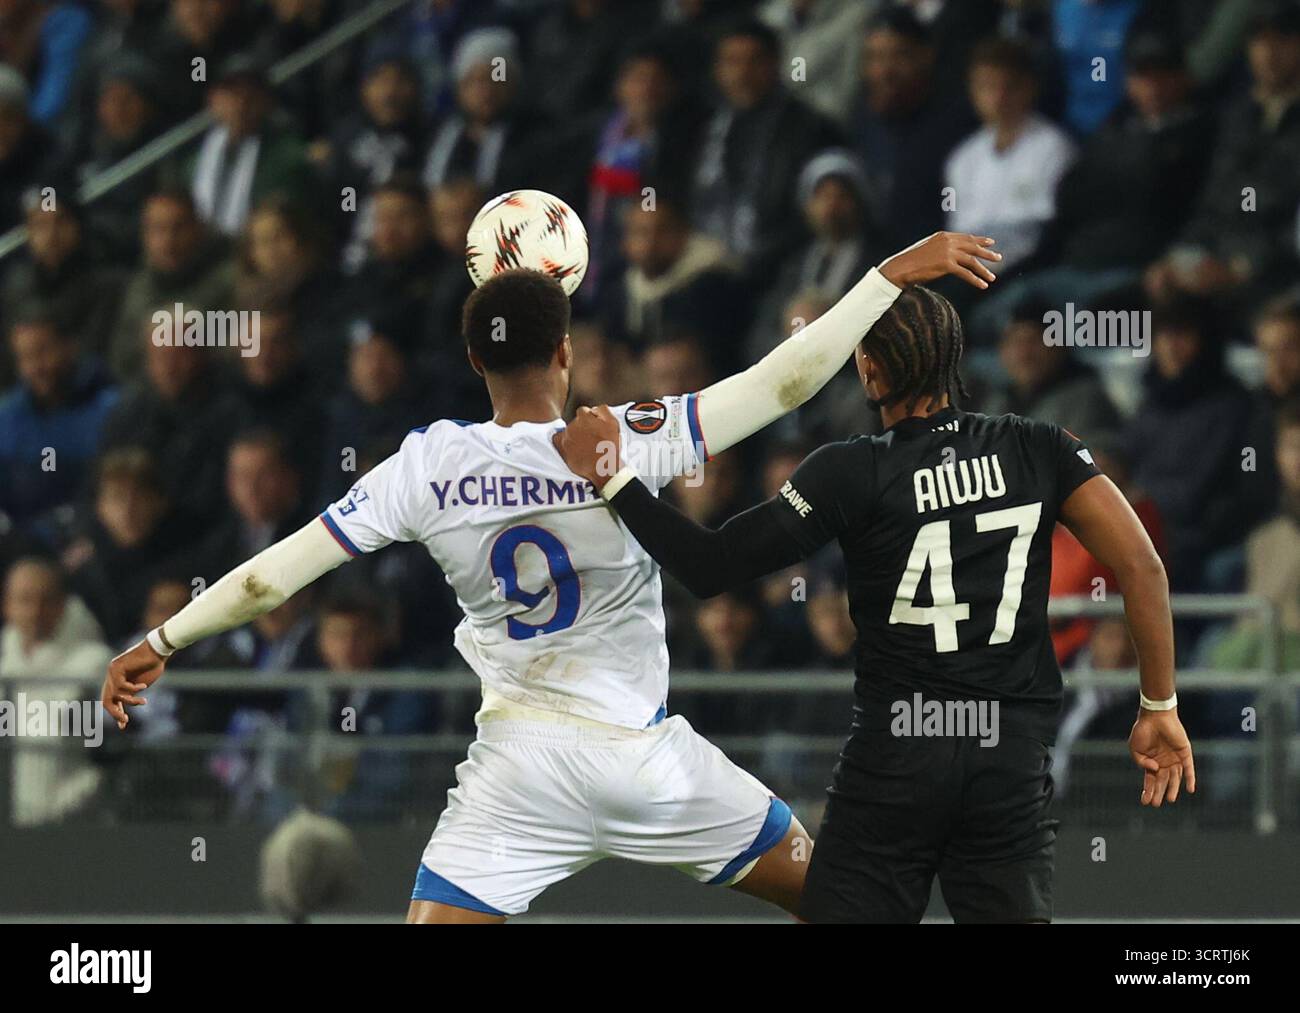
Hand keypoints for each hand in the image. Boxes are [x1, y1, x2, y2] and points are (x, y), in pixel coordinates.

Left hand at [102, 639, 167, 730]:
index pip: (111, 700)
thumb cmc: (153, 666)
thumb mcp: (140, 685)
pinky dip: (133, 689)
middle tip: (125, 720)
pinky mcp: (116, 668)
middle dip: (115, 713)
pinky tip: (143, 687)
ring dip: (130, 701)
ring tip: (144, 702)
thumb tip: (124, 716)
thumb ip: (131, 696)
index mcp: (117, 681)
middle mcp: (111, 676)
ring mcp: (112, 672)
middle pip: (106, 700)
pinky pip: (121, 686)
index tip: (124, 725)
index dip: (116, 713)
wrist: (157, 650)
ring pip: (115, 695)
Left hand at [553, 405, 621, 489]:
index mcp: (584, 417)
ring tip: (584, 446)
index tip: (594, 427)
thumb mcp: (613, 423)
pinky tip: (571, 446)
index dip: (590, 419)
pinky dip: (562, 441)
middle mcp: (572, 425)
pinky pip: (557, 439)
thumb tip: (594, 409)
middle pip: (575, 421)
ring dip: (574, 435)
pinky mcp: (562, 449)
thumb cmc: (610, 447)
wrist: (604, 468)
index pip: (583, 411)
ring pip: (567, 430)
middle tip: (591, 438)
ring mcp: (566, 437)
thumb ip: (603, 410)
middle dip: (582, 427)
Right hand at [879, 232, 999, 289]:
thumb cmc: (910, 262)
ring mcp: (947, 252)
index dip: (980, 240)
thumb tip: (950, 255)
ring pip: (972, 261)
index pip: (966, 237)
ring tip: (992, 277)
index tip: (990, 242)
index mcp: (943, 236)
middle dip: (987, 253)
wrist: (900, 268)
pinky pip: (965, 273)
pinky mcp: (946, 265)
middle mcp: (947, 241)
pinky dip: (975, 280)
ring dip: (983, 270)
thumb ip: (940, 248)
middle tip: (998, 258)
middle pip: (973, 247)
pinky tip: (982, 285)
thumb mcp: (927, 249)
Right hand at [1128, 709, 1195, 806]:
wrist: (1155, 716)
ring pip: (1175, 778)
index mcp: (1151, 762)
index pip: (1150, 780)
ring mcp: (1174, 759)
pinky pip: (1189, 769)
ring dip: (1173, 788)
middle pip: (1162, 781)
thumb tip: (1154, 770)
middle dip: (1159, 792)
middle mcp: (1164, 762)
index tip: (1145, 802)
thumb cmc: (1143, 730)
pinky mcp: (1185, 753)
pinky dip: (1190, 779)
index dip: (1147, 791)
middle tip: (1156, 804)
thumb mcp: (1135, 748)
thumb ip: (1141, 761)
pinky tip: (1190, 789)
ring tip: (1170, 799)